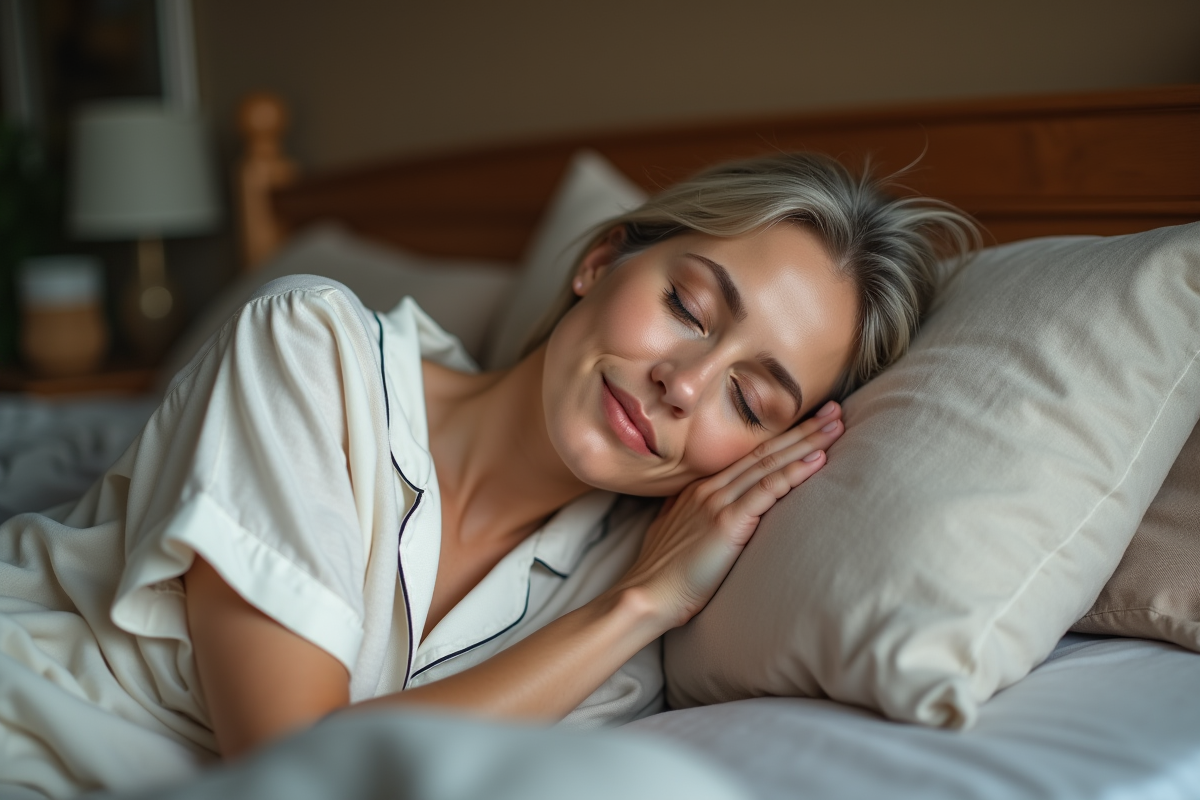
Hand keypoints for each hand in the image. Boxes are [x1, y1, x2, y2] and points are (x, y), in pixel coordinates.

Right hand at [616, 401, 844, 628]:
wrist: (648, 593)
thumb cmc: (664, 573)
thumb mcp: (678, 533)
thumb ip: (697, 517)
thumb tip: (714, 516)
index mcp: (701, 489)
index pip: (750, 456)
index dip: (782, 438)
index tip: (810, 423)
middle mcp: (710, 488)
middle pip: (764, 451)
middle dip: (802, 429)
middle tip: (835, 410)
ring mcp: (717, 501)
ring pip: (769, 463)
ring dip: (806, 442)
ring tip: (835, 426)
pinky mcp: (727, 521)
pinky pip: (767, 489)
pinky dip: (794, 472)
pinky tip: (817, 459)